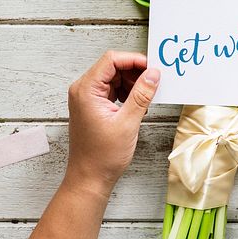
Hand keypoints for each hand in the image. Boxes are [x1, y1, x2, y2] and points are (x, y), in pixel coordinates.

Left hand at [64, 50, 159, 195]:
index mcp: (86, 90)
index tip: (152, 68)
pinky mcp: (93, 106)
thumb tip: (153, 74)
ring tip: (146, 98)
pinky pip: (112, 90)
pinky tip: (138, 105)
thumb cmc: (102, 155)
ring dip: (132, 83)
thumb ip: (141, 95)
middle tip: (153, 83)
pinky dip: (127, 93)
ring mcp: (87, 98)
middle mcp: (83, 90)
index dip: (134, 60)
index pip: (111, 60)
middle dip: (135, 72)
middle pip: (112, 66)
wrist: (89, 178)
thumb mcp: (128, 123)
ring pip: (113, 77)